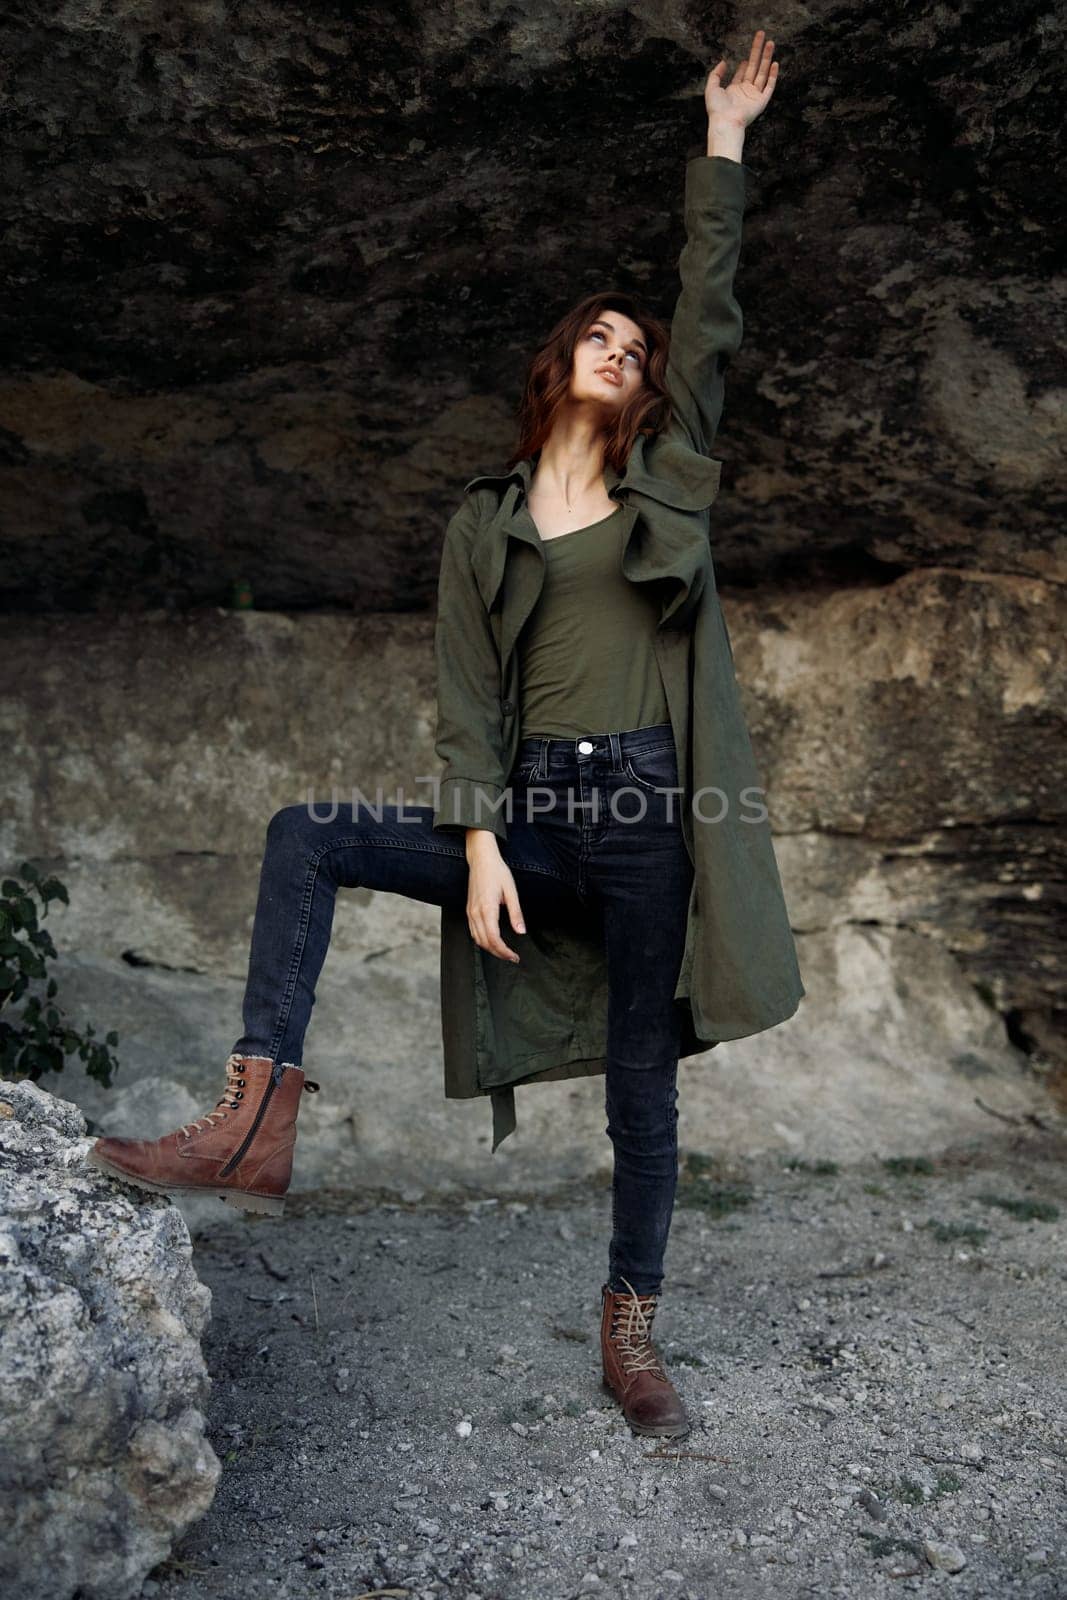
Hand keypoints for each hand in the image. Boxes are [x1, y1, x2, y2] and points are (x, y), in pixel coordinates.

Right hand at [465, 839, 525, 962]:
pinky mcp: (469, 910)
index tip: (515, 956)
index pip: (494, 939)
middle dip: (499, 953)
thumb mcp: (511, 891)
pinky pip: (473, 932)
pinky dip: (482, 941)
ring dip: (490, 949)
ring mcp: (470, 912)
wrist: (481, 859)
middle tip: (512, 957)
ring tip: (504, 952)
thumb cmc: (497, 872)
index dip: (504, 951)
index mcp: (487, 908)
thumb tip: (521, 931)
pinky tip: (492, 942)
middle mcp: (475, 913)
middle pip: (485, 942)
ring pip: (477, 939)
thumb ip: (516, 913)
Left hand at [705, 29, 778, 129]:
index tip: (746, 57)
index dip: (744, 64)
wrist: (725, 122)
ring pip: (763, 73)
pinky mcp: (762, 101)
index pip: (742, 74)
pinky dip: (773, 75)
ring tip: (770, 43)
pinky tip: (774, 63)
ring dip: (767, 58)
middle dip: (758, 51)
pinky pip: (769, 86)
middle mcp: (746, 92)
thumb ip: (716, 74)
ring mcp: (754, 96)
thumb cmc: (717, 109)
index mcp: (734, 90)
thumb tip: (723, 62)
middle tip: (762, 36)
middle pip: (754, 67)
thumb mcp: (711, 87)